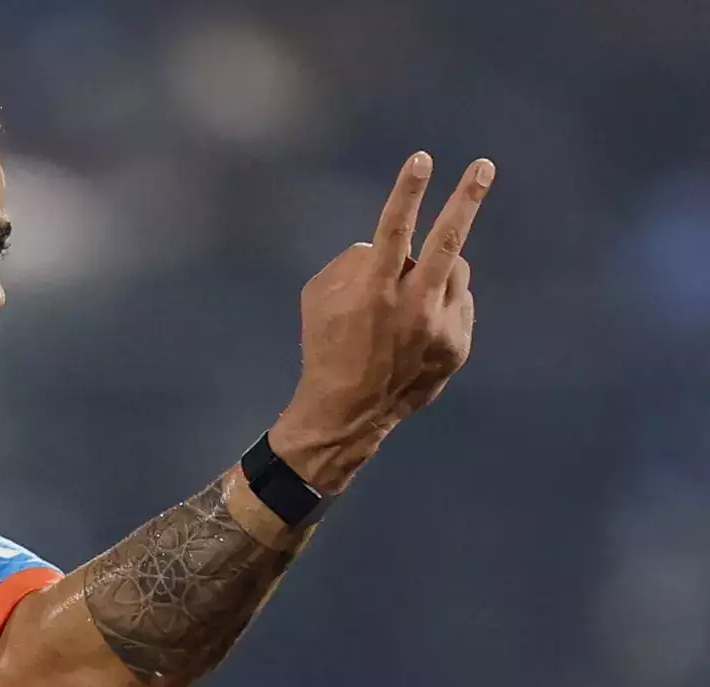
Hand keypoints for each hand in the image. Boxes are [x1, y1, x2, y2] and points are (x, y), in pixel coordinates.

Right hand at [271, 151, 494, 491]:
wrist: (347, 413)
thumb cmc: (325, 347)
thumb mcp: (317, 298)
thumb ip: (351, 263)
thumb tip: (384, 249)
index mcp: (374, 289)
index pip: (394, 228)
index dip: (408, 191)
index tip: (423, 158)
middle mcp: (413, 306)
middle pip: (449, 242)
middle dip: (467, 199)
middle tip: (485, 166)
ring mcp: (440, 328)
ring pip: (454, 272)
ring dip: (438, 269)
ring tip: (411, 291)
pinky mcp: (457, 347)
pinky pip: (457, 305)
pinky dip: (440, 303)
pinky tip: (416, 327)